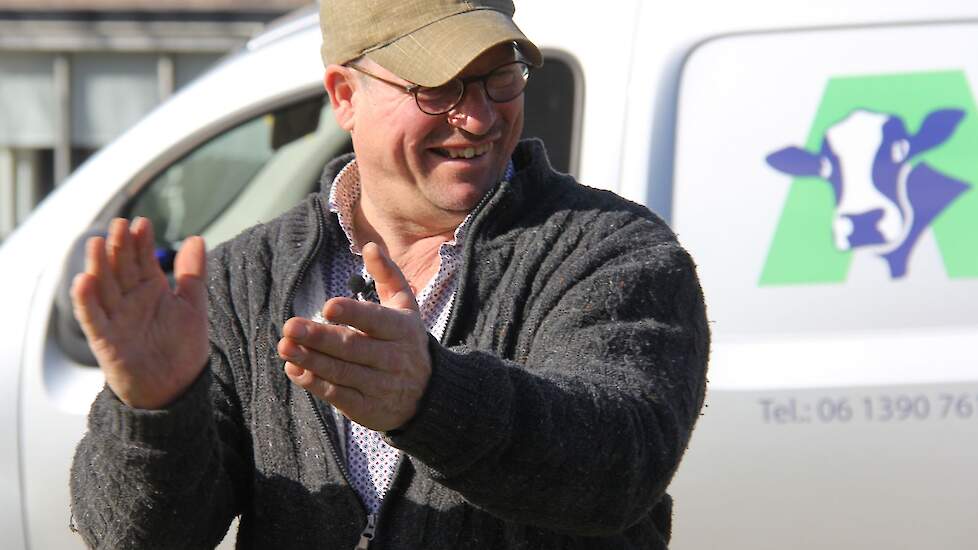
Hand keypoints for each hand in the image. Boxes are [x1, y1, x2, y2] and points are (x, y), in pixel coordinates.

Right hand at [70, 218, 208, 409]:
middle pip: (120, 268)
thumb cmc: (183, 347)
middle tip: (120, 225)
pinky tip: (83, 281)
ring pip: (102, 287)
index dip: (141, 242)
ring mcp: (116, 319)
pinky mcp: (106, 340)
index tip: (142, 223)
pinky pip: (92, 318)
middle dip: (119, 247)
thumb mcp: (192, 305)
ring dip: (98, 265)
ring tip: (97, 242)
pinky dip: (86, 301)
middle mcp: (130, 300)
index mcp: (150, 290)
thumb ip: (192, 273)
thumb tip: (197, 238)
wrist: (176, 388)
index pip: (141, 260)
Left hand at [278, 242, 430, 430]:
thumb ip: (388, 275)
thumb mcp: (405, 307)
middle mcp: (393, 358)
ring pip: (342, 372)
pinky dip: (314, 383)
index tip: (327, 306)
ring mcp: (380, 385)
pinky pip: (338, 395)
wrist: (429, 395)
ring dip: (311, 360)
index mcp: (401, 329)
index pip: (376, 320)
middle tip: (289, 326)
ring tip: (284, 346)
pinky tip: (295, 368)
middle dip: (320, 337)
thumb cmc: (407, 341)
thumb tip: (370, 245)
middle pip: (353, 347)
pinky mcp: (367, 408)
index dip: (353, 314)